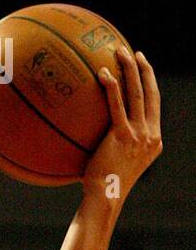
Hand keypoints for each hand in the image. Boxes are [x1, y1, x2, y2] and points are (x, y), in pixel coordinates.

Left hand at [83, 48, 161, 201]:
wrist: (104, 198)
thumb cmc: (103, 187)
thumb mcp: (117, 165)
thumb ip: (116, 147)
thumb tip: (95, 135)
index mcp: (154, 141)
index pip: (155, 105)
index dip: (150, 83)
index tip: (142, 67)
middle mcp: (151, 135)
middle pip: (151, 93)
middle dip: (144, 69)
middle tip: (134, 53)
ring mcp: (139, 135)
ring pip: (138, 93)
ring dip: (130, 69)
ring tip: (119, 51)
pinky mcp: (123, 135)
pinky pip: (117, 105)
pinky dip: (111, 86)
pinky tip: (103, 73)